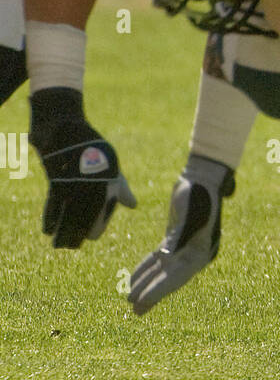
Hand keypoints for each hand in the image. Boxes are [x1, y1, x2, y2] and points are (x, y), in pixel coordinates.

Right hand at [30, 88, 135, 247]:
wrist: (74, 134)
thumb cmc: (96, 153)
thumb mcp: (113, 171)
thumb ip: (121, 191)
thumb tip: (134, 206)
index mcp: (109, 189)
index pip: (100, 219)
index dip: (94, 230)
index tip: (88, 237)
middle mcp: (94, 190)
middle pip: (83, 222)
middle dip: (76, 235)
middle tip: (69, 245)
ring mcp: (77, 187)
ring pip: (68, 218)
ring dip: (62, 233)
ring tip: (58, 243)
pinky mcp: (60, 182)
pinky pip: (53, 206)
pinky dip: (50, 219)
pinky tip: (47, 230)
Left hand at [128, 156, 234, 313]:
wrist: (201, 176)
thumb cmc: (198, 192)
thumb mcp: (190, 210)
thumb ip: (181, 233)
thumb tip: (168, 256)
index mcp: (202, 250)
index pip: (177, 276)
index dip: (159, 290)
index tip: (141, 301)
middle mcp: (195, 253)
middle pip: (170, 278)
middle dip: (152, 293)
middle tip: (134, 310)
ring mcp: (185, 247)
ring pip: (163, 271)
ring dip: (147, 284)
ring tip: (130, 301)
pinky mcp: (176, 239)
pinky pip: (159, 259)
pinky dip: (146, 269)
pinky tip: (133, 280)